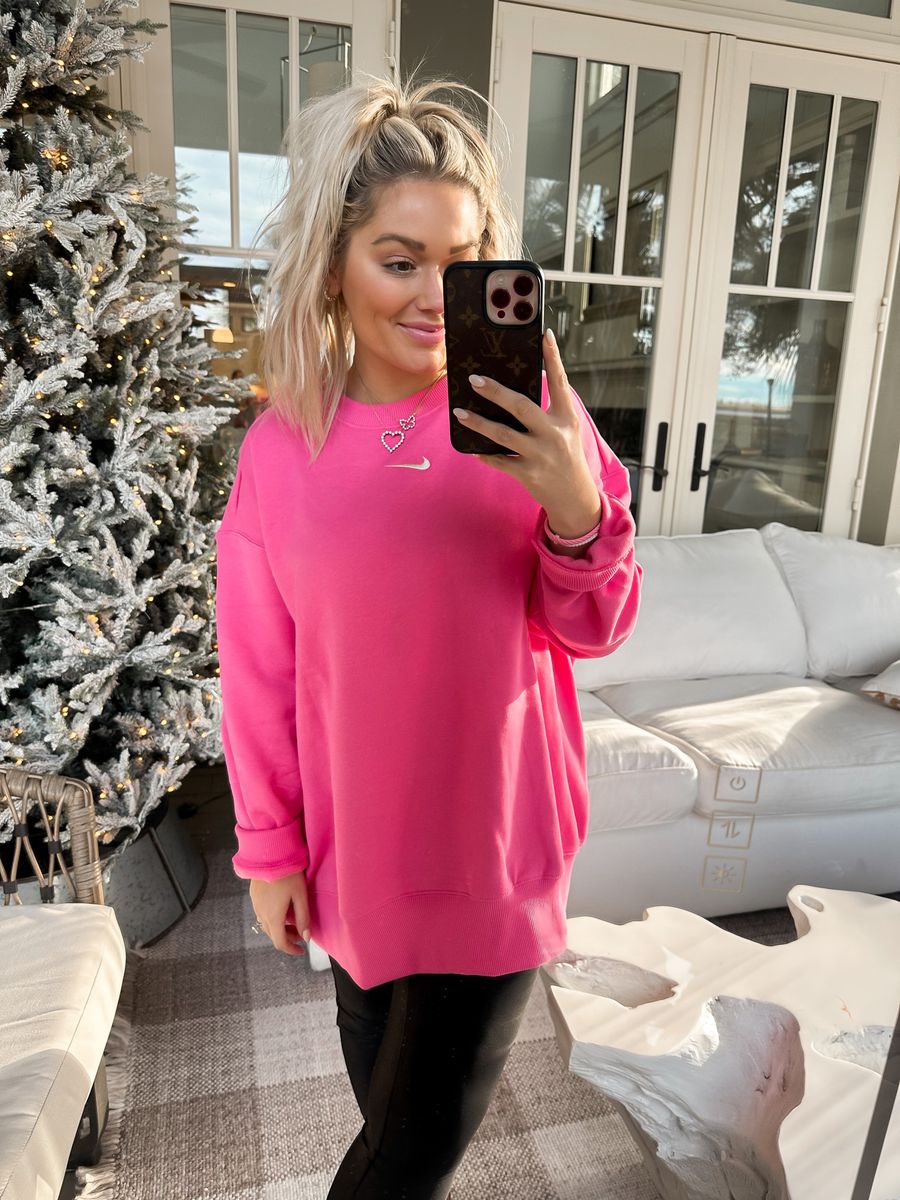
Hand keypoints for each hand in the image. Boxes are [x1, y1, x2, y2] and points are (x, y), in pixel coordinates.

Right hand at [249, 872, 309, 956]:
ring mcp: (256, 905)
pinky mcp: (254, 896)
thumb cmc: (289, 874)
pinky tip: (282, 909)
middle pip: (273, 935)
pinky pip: (262, 914)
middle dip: (288, 938)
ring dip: (280, 928)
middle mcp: (261, 914)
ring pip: (267, 925)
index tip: (301, 950)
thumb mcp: (300, 896)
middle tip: (301, 933)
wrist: (269, 854)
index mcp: (273, 917)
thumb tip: (306, 937)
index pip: (280, 942)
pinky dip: (273, 919)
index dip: (291, 950)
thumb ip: (303, 918)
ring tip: (293, 921)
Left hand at [452, 328, 601, 535]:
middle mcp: (555, 434)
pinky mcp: (529, 474)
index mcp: (566, 417)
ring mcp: (541, 455)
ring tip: (460, 412)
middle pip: (521, 406)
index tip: (544, 335)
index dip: (553, 358)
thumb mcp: (565, 430)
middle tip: (474, 379)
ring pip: (503, 435)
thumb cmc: (565, 456)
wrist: (575, 498)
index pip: (559, 382)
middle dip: (495, 392)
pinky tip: (473, 448)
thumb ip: (546, 411)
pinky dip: (485, 454)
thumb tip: (510, 391)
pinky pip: (500, 461)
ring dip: (478, 423)